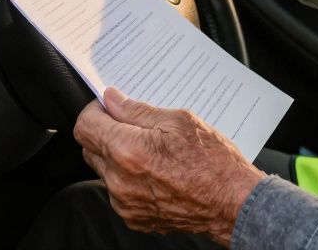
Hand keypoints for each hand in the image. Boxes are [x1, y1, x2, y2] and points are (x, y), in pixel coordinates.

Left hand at [73, 87, 264, 245]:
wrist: (233, 203)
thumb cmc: (213, 162)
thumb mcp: (179, 121)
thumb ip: (137, 110)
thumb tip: (111, 99)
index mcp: (127, 150)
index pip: (84, 126)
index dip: (95, 111)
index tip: (109, 108)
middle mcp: (119, 180)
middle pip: (90, 149)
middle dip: (105, 133)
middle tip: (135, 127)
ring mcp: (125, 203)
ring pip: (104, 171)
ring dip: (118, 158)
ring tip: (153, 152)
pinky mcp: (134, 218)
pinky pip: (119, 192)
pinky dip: (130, 180)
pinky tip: (157, 173)